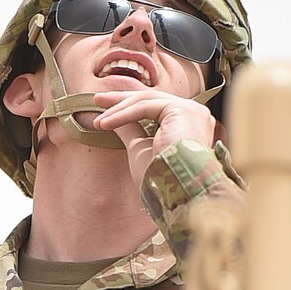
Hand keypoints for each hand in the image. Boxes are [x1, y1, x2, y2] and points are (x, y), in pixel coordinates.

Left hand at [91, 88, 215, 193]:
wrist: (175, 190)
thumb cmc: (161, 178)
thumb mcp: (141, 149)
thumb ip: (131, 130)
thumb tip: (114, 119)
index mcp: (187, 124)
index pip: (155, 107)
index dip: (129, 107)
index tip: (106, 113)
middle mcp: (193, 114)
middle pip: (151, 99)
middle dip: (121, 100)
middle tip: (97, 99)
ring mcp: (190, 110)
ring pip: (146, 101)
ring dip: (118, 109)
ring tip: (98, 121)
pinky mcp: (181, 110)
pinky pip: (145, 107)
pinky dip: (123, 114)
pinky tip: (106, 124)